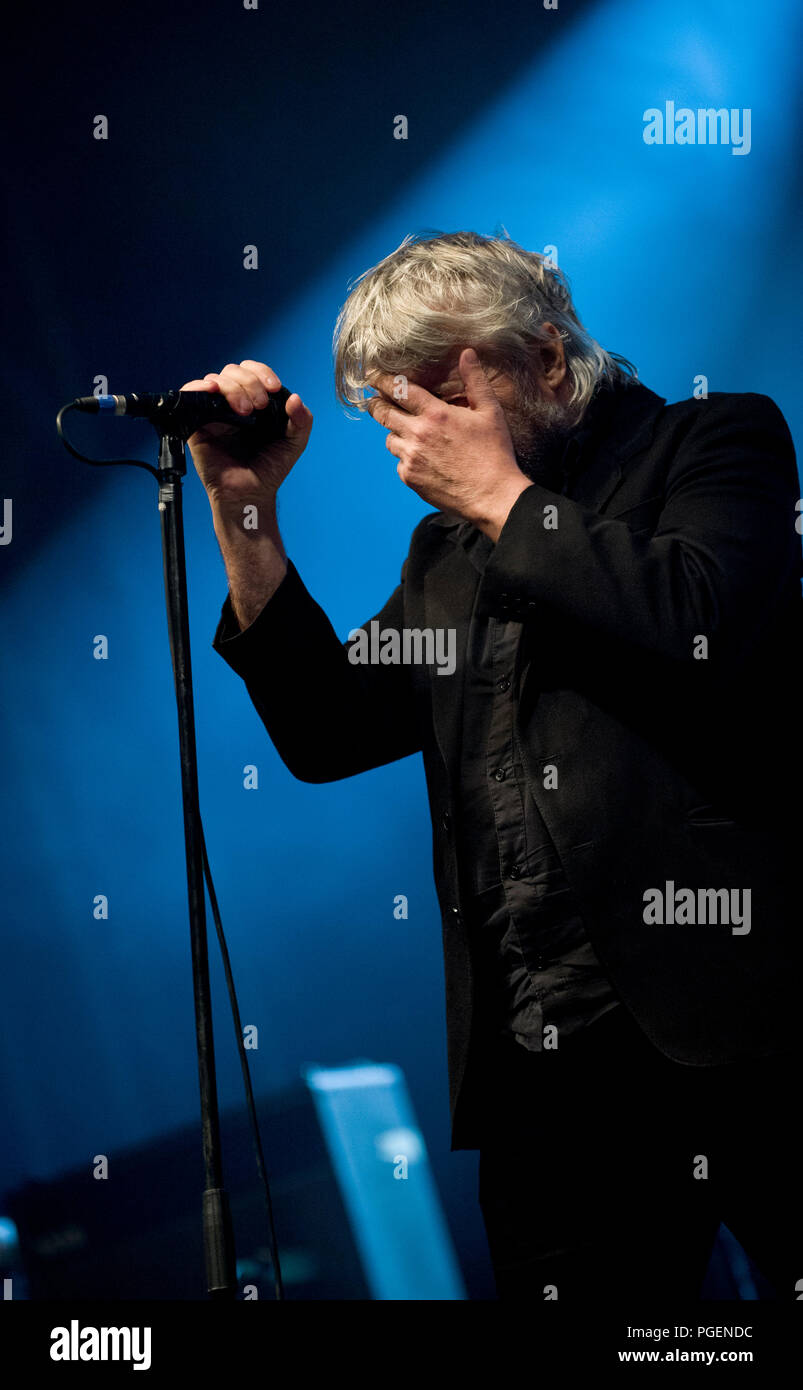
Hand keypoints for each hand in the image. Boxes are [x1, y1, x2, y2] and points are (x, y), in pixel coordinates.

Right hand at [182, 360, 312, 506]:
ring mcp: (213, 412)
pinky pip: (190, 394)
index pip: (252, 372)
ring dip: (232, 388)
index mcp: (254, 402)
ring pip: (216, 380)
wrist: (250, 494)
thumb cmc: (269, 470)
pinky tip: (213, 391)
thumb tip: (294, 397)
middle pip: (233, 371)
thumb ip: (302, 420)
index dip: (262, 373)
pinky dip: (199, 386)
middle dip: (249, 382)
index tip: (274, 389)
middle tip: (259, 406)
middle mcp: (232, 404)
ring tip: (244, 412)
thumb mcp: (294, 442)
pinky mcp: (196, 424)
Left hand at [365, 347, 531, 539]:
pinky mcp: (410, 478)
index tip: (373, 375)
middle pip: (383, 414)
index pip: (399, 389)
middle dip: (376, 404)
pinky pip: (399, 462)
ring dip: (395, 433)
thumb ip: (475, 381)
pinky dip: (406, 458)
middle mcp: (417, 434)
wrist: (492, 496)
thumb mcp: (490, 412)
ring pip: (390, 439)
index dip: (382, 380)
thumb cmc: (495, 453)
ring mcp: (411, 458)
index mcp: (435, 414)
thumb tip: (467, 353)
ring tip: (407, 432)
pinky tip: (423, 459)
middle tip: (373, 400)